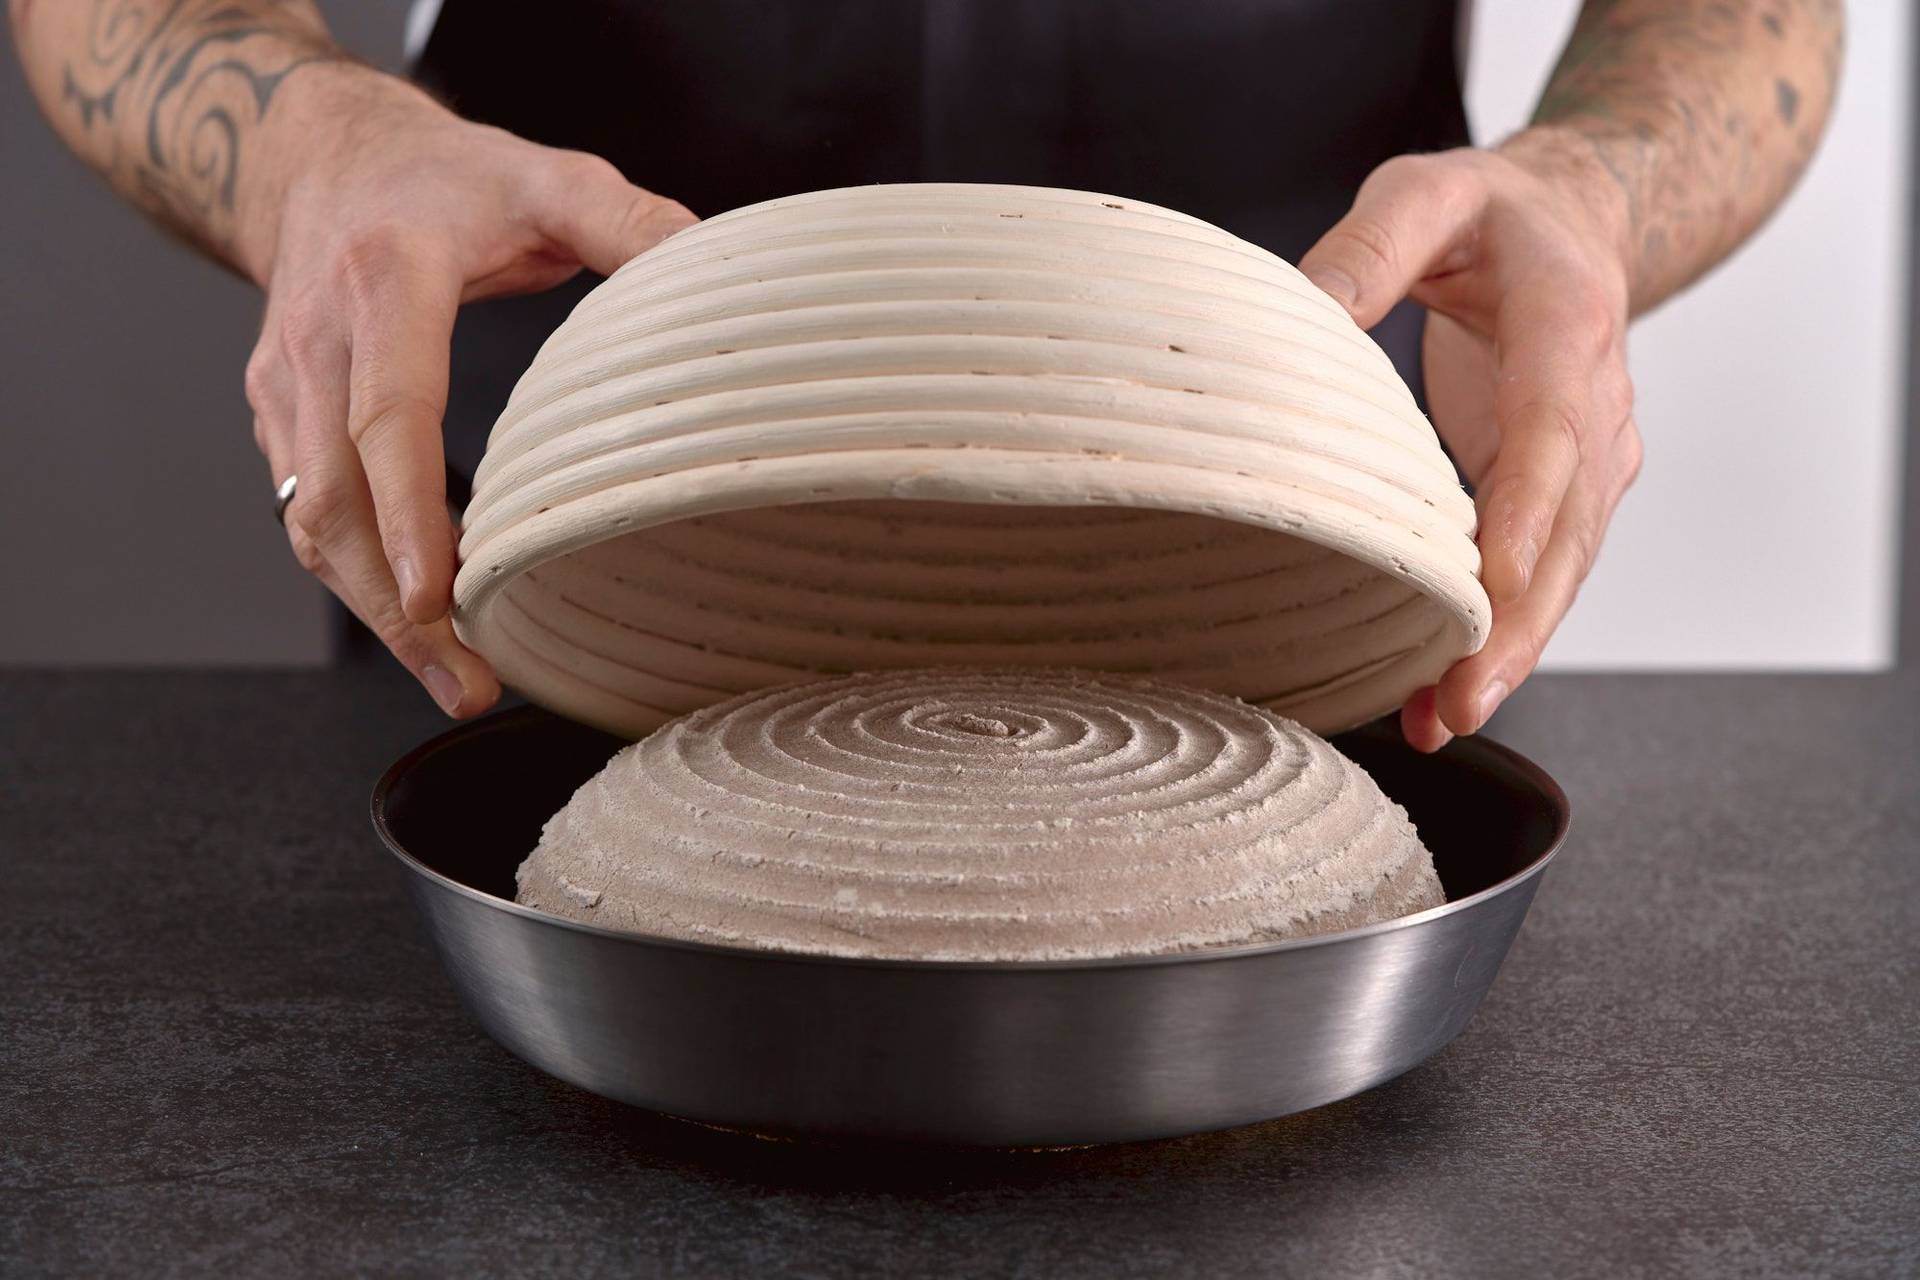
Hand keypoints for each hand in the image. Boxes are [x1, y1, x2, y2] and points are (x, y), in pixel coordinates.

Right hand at [239, 65, 695, 716]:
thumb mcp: (545, 176)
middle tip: (467, 683)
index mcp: (387, 280)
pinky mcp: (277, 416)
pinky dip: (359, 576)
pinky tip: (421, 624)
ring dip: (375, 612)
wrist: (319, 154)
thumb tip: (715, 266)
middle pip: (336, 499)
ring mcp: (284, 384)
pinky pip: (308, 512)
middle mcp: (318, 339)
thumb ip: (628, 221)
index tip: (442, 598)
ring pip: (310, 522)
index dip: (410, 514)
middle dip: (395, 606)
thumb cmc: (442, 177)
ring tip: (454, 677)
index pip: (389, 412)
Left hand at [1299, 128, 1643, 751]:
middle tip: (1458, 701)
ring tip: (1441, 720)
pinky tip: (1441, 697)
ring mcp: (1593, 458)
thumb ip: (1369, 246)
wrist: (1574, 221)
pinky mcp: (1566, 493)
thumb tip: (1297, 310)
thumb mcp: (1425, 192)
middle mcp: (1597, 405)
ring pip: (1563, 571)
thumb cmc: (1490, 213)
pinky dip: (1500, 636)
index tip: (1490, 584)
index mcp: (1566, 328)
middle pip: (1567, 532)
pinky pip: (1540, 573)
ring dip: (1509, 651)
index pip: (1554, 431)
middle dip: (1516, 624)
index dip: (1524, 512)